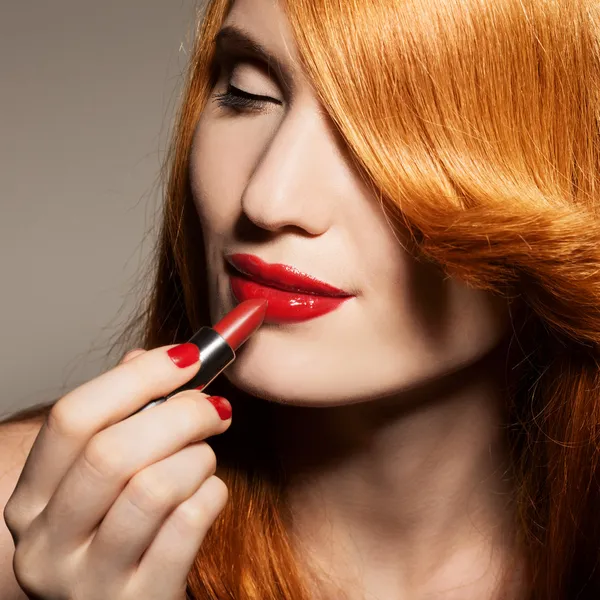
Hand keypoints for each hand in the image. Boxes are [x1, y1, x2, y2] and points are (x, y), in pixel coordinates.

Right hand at [4, 344, 230, 599]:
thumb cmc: (124, 528)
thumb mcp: (107, 476)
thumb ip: (124, 414)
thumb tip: (156, 358)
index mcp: (32, 498)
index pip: (73, 417)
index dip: (139, 377)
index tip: (187, 358)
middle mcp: (47, 543)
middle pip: (113, 451)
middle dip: (181, 414)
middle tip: (214, 407)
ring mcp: (88, 582)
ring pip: (154, 487)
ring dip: (197, 458)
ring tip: (205, 457)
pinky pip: (187, 525)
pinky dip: (211, 495)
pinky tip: (209, 494)